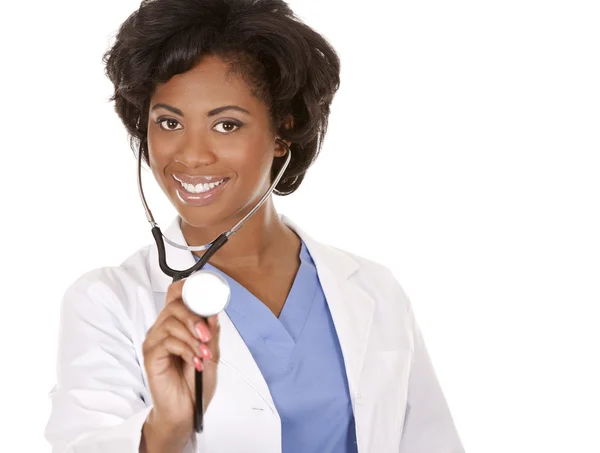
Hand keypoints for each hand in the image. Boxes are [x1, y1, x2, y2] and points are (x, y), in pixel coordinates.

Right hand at [141, 278, 220, 438]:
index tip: (205, 295)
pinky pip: (167, 341)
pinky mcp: (150, 355)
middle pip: (174, 305)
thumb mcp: (212, 354)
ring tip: (203, 354)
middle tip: (206, 336)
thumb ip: (212, 333)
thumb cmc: (197, 383)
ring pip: (171, 322)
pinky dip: (185, 349)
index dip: (187, 288)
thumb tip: (213, 312)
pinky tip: (194, 361)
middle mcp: (164, 328)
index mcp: (178, 324)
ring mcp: (155, 341)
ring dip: (192, 337)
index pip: (176, 295)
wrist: (186, 411)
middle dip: (195, 317)